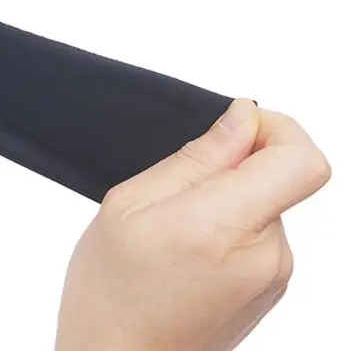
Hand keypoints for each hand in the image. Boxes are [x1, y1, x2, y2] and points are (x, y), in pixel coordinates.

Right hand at [56, 99, 330, 350]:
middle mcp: (265, 255)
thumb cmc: (110, 292)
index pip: (299, 160)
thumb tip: (241, 117)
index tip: (232, 126)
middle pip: (278, 174)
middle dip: (231, 162)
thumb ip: (195, 159)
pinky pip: (260, 229)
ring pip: (266, 199)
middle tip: (174, 188)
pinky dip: (227, 220)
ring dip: (225, 193)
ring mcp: (274, 276)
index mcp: (223, 227)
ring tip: (173, 224)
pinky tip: (186, 244)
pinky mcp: (271, 287)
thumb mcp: (130, 204)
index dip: (273, 127)